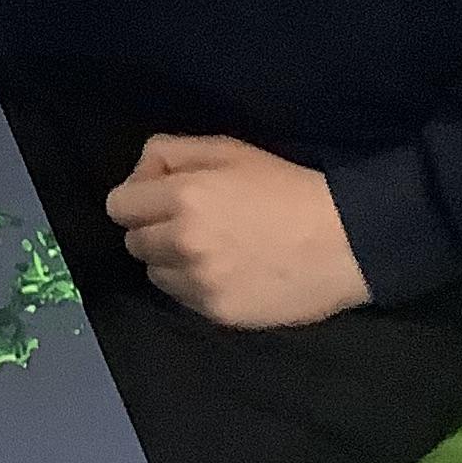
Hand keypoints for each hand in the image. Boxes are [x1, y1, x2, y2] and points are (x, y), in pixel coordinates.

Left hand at [107, 136, 371, 329]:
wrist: (343, 241)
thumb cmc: (286, 187)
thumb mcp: (229, 149)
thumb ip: (172, 153)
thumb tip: (139, 173)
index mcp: (182, 197)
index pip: (117, 205)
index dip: (138, 198)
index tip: (162, 198)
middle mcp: (182, 242)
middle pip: (133, 241)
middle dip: (154, 229)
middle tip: (192, 223)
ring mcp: (198, 282)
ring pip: (154, 273)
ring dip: (172, 260)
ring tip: (211, 250)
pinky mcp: (216, 312)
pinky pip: (182, 298)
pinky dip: (195, 285)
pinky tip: (227, 272)